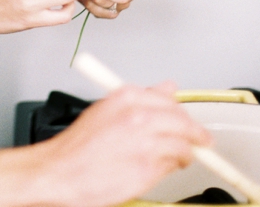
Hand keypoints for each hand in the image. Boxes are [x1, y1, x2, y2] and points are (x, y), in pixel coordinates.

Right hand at [39, 82, 212, 206]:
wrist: (59, 171)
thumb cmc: (78, 146)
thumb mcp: (106, 110)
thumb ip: (141, 99)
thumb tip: (168, 88)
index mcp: (127, 97)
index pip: (170, 101)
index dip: (183, 114)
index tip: (190, 122)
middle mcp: (139, 115)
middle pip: (183, 122)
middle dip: (194, 134)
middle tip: (199, 142)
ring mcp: (146, 142)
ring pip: (183, 145)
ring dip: (184, 153)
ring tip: (176, 159)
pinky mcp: (148, 167)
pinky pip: (172, 166)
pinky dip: (171, 168)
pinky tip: (157, 168)